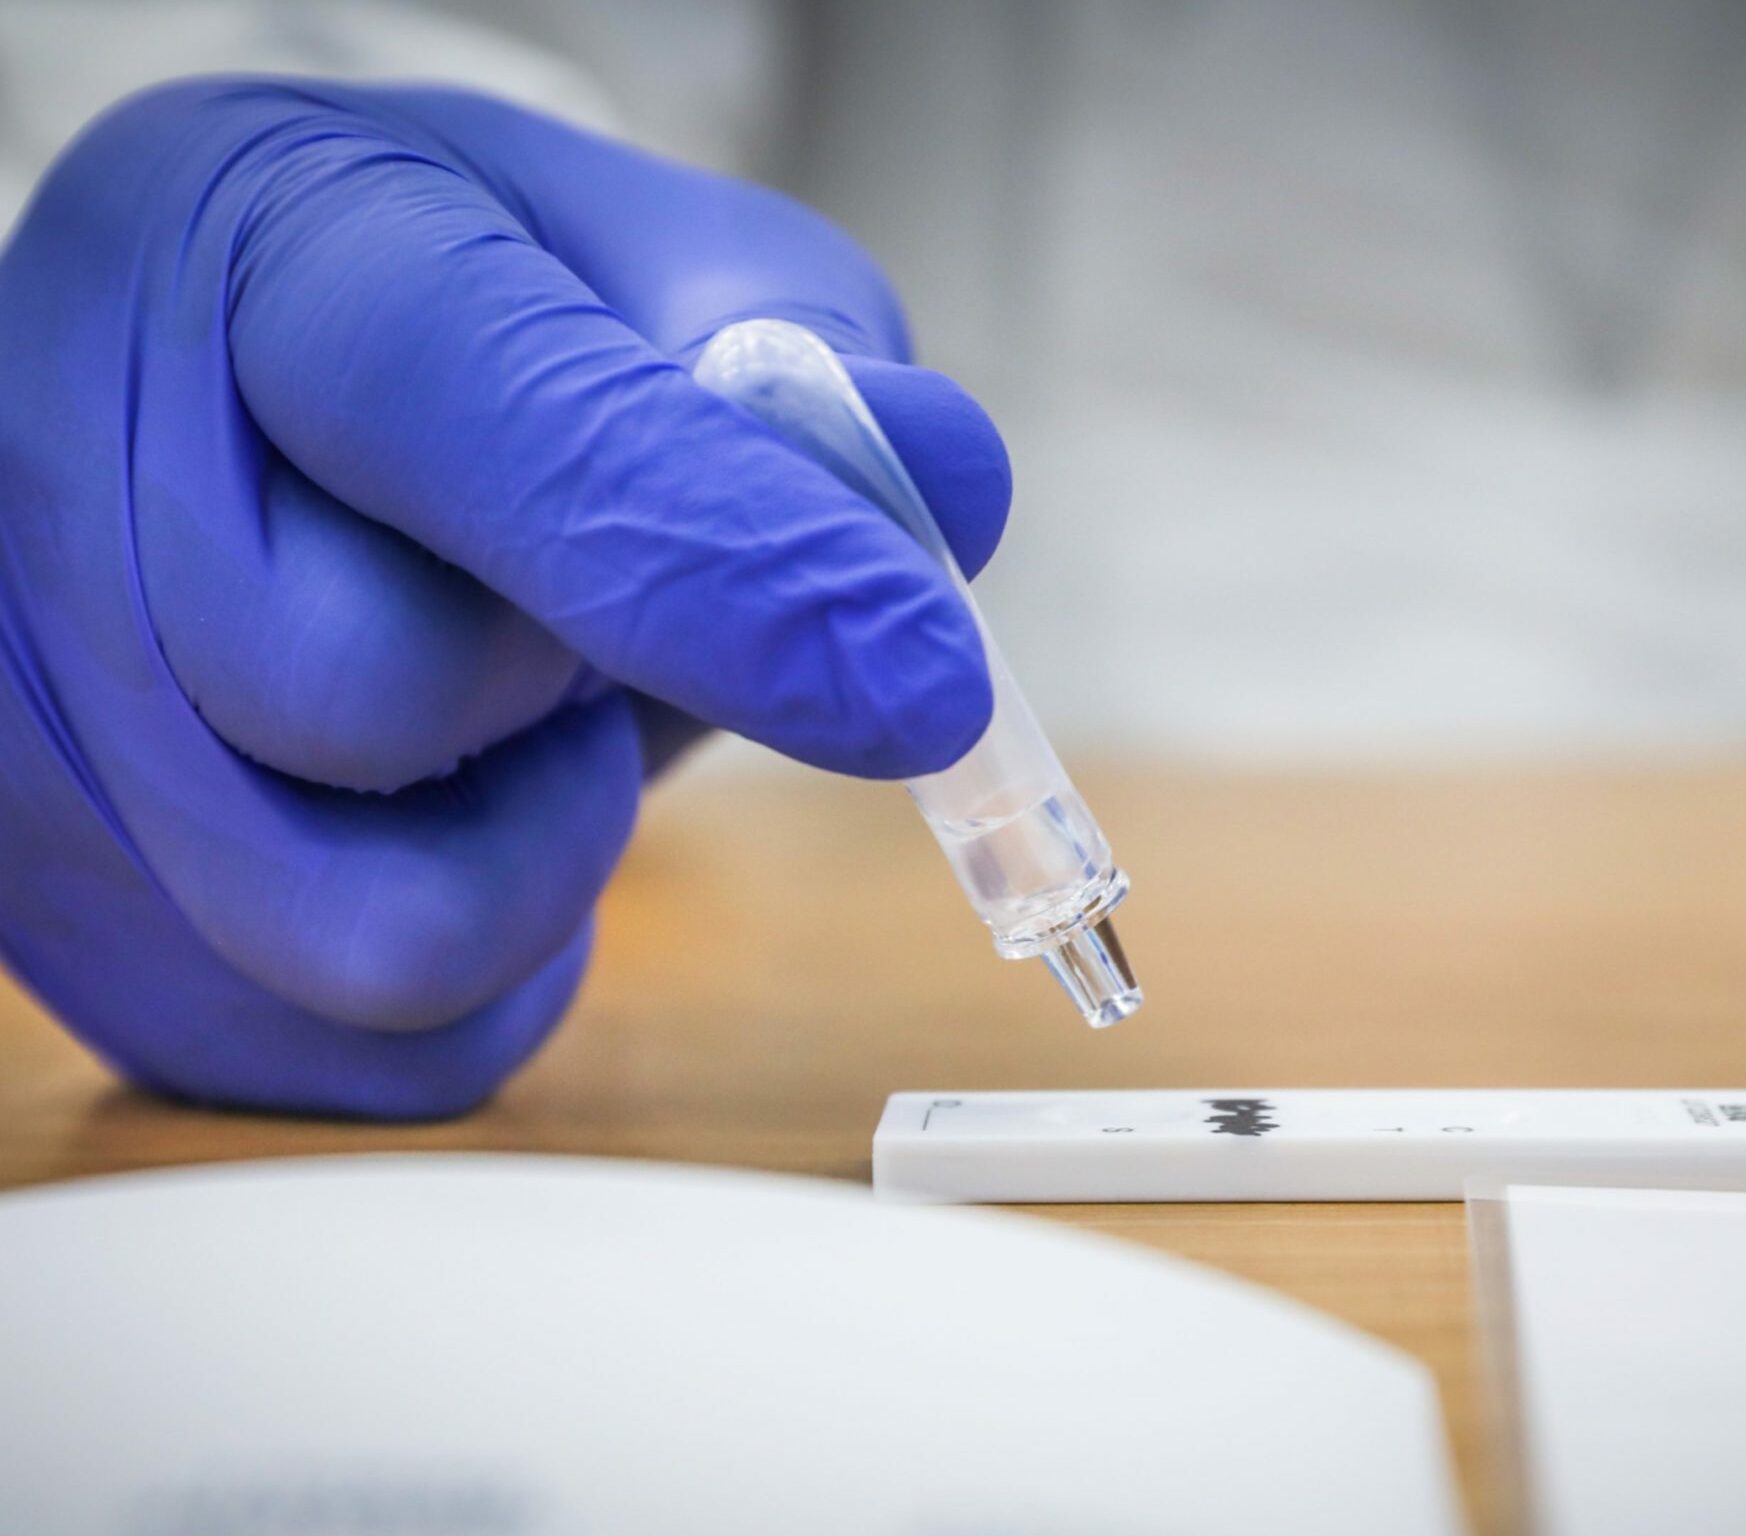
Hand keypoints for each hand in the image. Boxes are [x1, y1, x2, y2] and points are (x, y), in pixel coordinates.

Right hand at [0, 79, 1010, 1117]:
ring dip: (550, 843)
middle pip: (393, 690)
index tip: (926, 683)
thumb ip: (794, 355)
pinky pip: (401, 1054)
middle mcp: (79, 475)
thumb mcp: (627, 257)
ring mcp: (50, 732)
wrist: (196, 401)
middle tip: (582, 600)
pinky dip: (508, 958)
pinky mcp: (96, 942)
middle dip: (583, 673)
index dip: (715, 560)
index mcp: (267, 248)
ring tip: (522, 711)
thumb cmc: (450, 320)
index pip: (482, 416)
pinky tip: (459, 809)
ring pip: (393, 929)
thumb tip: (944, 485)